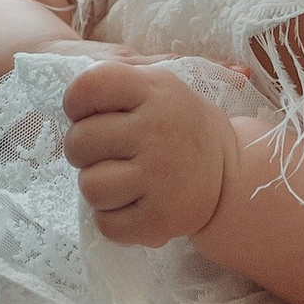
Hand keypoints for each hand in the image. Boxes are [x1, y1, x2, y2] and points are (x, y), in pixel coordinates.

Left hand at [62, 59, 236, 246]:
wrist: (232, 172)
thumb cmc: (178, 125)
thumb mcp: (157, 87)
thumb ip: (116, 80)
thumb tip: (71, 88)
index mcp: (153, 91)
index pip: (88, 86)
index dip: (76, 102)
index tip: (90, 113)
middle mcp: (157, 130)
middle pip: (79, 142)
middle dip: (84, 151)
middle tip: (109, 153)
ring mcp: (160, 176)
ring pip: (90, 186)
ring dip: (98, 187)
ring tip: (122, 179)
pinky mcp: (160, 218)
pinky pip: (106, 224)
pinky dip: (113, 219)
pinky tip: (134, 204)